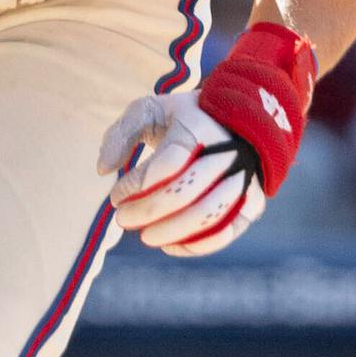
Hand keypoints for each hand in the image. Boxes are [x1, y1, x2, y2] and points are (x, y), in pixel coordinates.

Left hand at [98, 23, 315, 256]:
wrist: (238, 121)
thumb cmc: (182, 118)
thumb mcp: (149, 110)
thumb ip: (121, 134)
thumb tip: (102, 169)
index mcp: (198, 128)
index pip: (167, 163)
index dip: (137, 185)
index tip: (114, 196)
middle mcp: (227, 154)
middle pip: (186, 192)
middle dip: (148, 211)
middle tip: (121, 220)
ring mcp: (244, 179)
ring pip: (208, 215)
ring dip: (171, 232)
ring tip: (144, 237)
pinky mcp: (253, 202)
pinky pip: (228, 231)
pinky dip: (198, 245)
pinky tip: (170, 246)